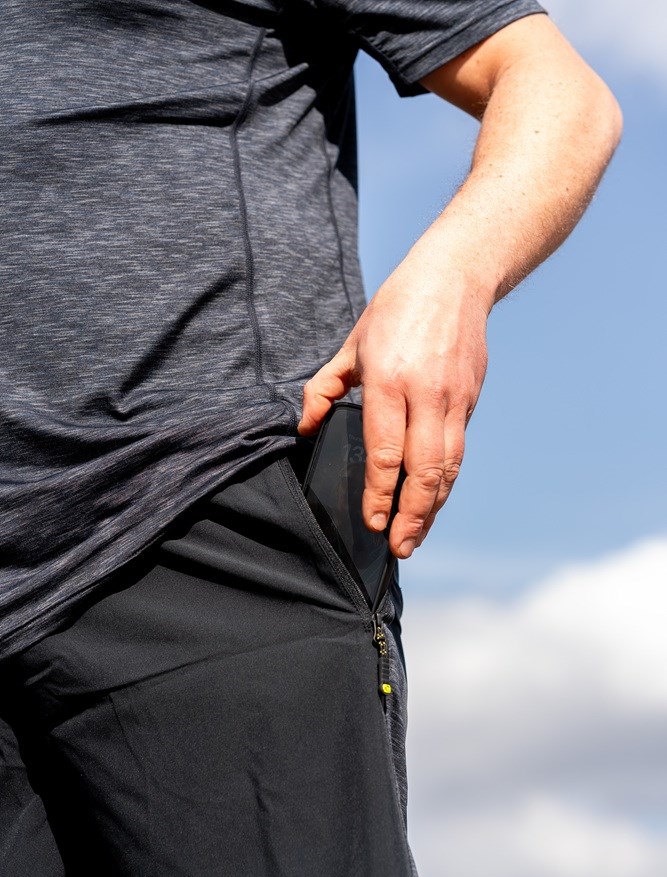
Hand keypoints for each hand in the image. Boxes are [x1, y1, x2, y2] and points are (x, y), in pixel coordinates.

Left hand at [297, 253, 488, 557]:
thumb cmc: (396, 310)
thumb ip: (323, 388)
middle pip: (424, 470)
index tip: (372, 523)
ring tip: (416, 537)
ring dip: (433, 508)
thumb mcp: (351, 345)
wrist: (455, 279)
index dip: (380, 493)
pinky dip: (446, 483)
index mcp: (391, 380)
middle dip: (412, 515)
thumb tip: (305, 427)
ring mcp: (455, 399)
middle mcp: (427, 395)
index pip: (386, 451)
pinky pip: (457, 452)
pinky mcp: (470, 401)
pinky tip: (433, 503)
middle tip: (398, 548)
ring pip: (448, 467)